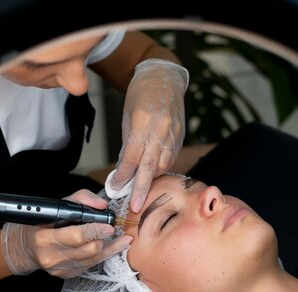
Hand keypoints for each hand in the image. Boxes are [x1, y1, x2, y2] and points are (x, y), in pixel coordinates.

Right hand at [1, 189, 132, 277]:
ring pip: (93, 259)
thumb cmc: (43, 222)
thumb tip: (102, 205)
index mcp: (45, 238)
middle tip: (111, 229)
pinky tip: (109, 246)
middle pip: (89, 250)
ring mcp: (59, 269)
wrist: (26, 246)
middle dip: (103, 239)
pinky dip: (101, 255)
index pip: (76, 236)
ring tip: (119, 238)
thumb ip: (81, 199)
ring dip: (107, 247)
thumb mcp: (58, 205)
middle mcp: (51, 256)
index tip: (108, 226)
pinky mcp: (67, 275)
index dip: (95, 231)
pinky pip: (90, 265)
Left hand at [112, 58, 188, 212]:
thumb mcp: (127, 118)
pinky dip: (160, 168)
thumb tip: (122, 172)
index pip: (132, 156)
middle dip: (141, 188)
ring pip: (162, 164)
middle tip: (135, 207)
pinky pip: (170, 158)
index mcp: (143, 122)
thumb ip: (127, 145)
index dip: (124, 176)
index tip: (116, 190)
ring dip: (151, 179)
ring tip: (140, 190)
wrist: (163, 78)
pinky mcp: (181, 136)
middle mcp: (161, 129)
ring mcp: (173, 133)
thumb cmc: (141, 95)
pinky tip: (152, 174)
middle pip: (150, 166)